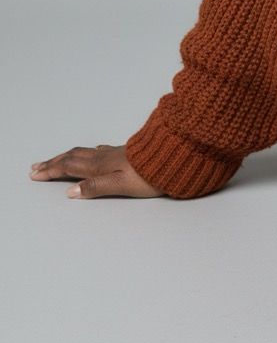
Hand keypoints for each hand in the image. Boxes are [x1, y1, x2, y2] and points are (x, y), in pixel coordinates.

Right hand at [29, 144, 164, 198]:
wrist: (176, 156)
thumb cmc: (150, 175)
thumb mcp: (121, 185)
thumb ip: (95, 187)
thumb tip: (70, 192)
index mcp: (101, 165)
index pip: (70, 167)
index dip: (51, 170)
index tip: (35, 174)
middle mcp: (105, 156)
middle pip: (73, 157)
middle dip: (54, 162)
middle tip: (37, 167)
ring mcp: (115, 153)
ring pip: (85, 153)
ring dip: (66, 157)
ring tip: (56, 160)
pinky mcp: (126, 153)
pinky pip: (97, 151)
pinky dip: (86, 153)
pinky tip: (92, 153)